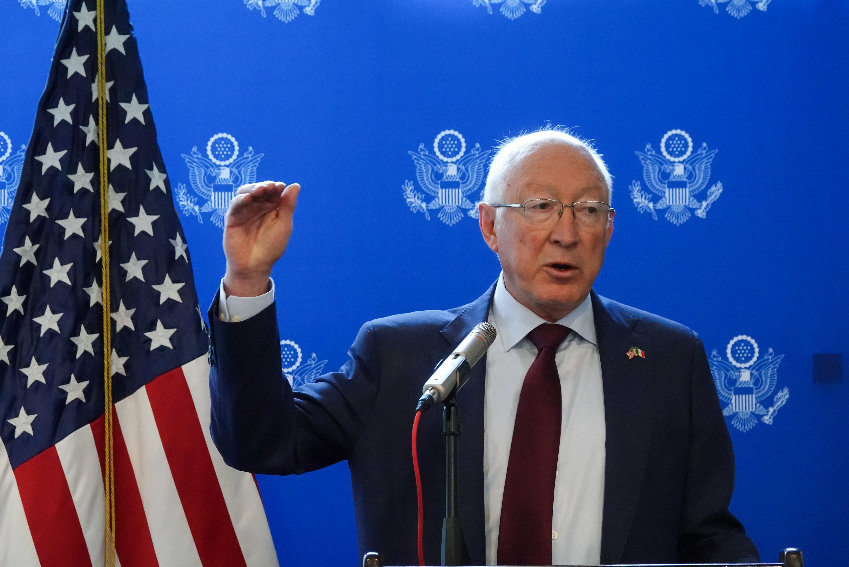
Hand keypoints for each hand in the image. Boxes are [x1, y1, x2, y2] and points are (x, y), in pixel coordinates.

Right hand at [222, 180, 300, 296]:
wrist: (255, 265)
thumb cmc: (271, 247)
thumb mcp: (283, 225)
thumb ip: (288, 206)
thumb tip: (295, 185)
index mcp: (271, 208)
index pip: (273, 191)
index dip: (276, 187)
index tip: (280, 186)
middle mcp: (257, 207)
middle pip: (259, 189)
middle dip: (265, 186)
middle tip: (270, 187)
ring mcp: (244, 211)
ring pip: (245, 193)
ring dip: (253, 189)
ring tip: (261, 190)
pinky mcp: (232, 218)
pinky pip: (235, 205)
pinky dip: (240, 199)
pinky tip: (248, 198)